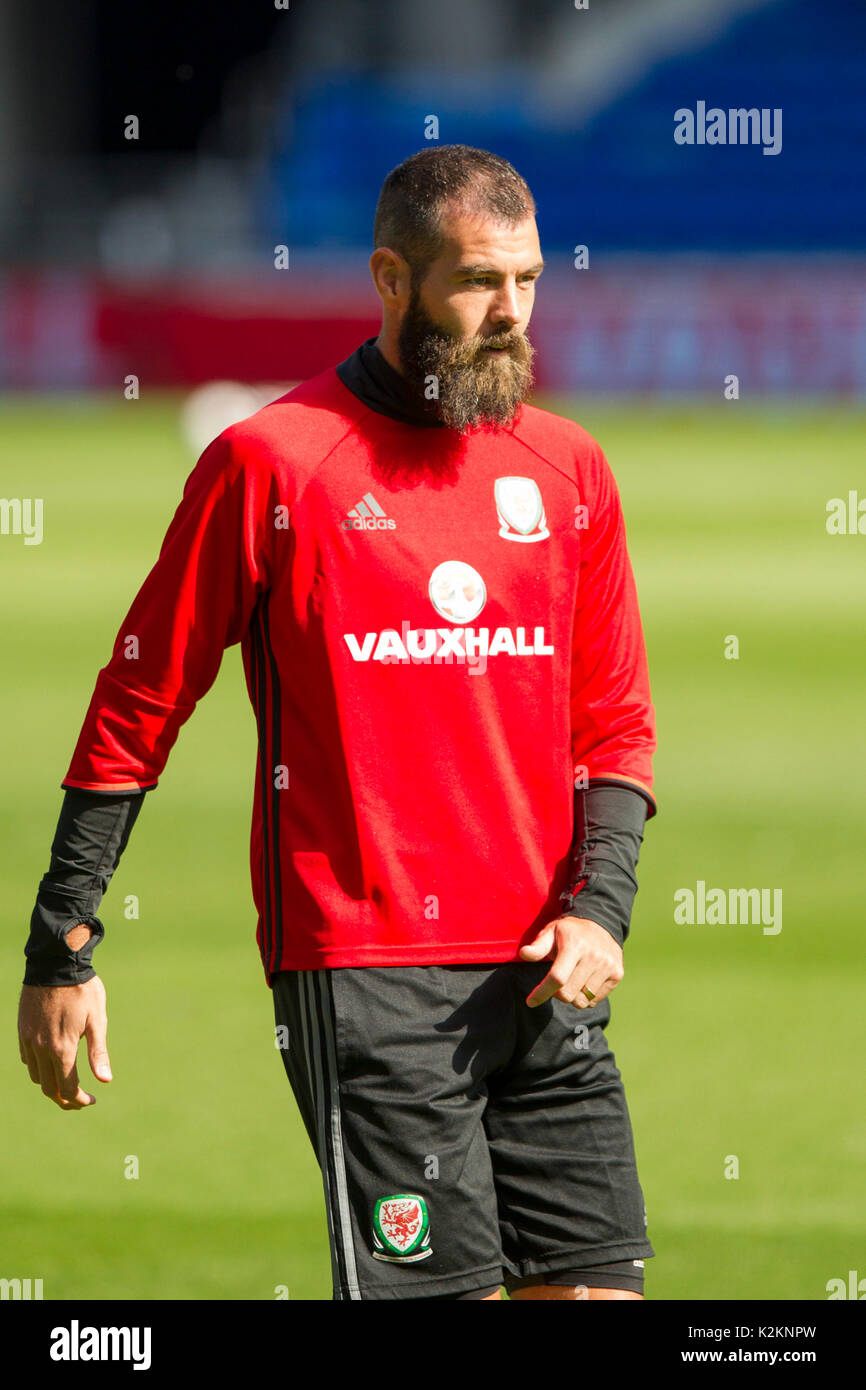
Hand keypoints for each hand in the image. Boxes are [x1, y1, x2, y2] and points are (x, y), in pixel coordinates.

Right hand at [18, 970, 111, 1109]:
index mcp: (62, 1049)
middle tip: (80, 1100)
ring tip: (66, 1083)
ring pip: (36, 1076)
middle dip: (64, 1100)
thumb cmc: (82, 991)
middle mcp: (41, 1049)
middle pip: (49, 1088)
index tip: (92, 1100)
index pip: (68, 1088)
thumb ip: (98, 1053)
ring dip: (50, 1085)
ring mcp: (29, 1040)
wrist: (56, 965)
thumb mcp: (97, 1020)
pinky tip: (51, 1062)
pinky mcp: (23, 1031)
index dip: (80, 1100)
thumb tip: (105, 1081)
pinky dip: (38, 1068)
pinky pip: (27, 1059)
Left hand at [519, 915, 623, 1009]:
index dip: (542, 993)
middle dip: (556, 994)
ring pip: (582, 1001)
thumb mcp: (551, 932)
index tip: (530, 1001)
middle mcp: (594, 956)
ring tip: (571, 980)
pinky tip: (584, 981)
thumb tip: (524, 954)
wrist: (602, 924)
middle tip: (556, 983)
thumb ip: (537, 946)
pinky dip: (585, 996)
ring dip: (572, 996)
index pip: (557, 978)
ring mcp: (608, 966)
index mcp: (575, 945)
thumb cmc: (570, 932)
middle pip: (568, 994)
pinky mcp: (617, 974)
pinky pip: (595, 1000)